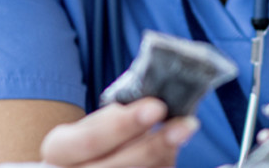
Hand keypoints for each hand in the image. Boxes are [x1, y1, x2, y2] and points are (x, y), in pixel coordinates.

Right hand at [40, 98, 198, 167]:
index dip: (123, 125)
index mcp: (60, 151)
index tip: (156, 106)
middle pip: (117, 167)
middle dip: (155, 146)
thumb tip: (150, 106)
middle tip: (186, 125)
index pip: (89, 140)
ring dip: (165, 159)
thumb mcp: (90, 128)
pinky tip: (209, 165)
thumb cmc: (91, 149)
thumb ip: (115, 120)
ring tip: (181, 134)